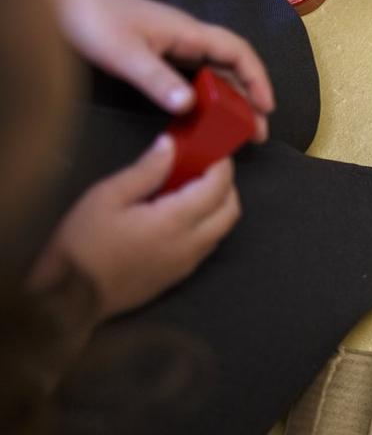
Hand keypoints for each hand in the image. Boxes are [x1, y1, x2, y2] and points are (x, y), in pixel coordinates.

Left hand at [24, 0, 273, 138]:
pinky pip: (195, 73)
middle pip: (231, 64)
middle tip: (256, 131)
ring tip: (237, 126)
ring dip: (230, 96)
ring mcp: (173, 43)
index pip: (237, 51)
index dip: (257, 78)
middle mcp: (187, 36)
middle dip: (249, 95)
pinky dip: (207, 93)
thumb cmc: (92, 20)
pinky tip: (203, 112)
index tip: (266, 108)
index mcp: (188, 32)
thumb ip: (157, 80)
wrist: (59, 0)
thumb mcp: (124, 54)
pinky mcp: (158, 51)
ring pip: (214, 69)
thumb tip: (189, 107)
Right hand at [26, 135, 240, 319]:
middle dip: (227, 186)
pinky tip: (181, 216)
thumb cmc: (82, 244)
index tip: (215, 151)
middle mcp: (190, 245)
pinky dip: (207, 226)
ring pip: (222, 231)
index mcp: (175, 222)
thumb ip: (146, 170)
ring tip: (192, 189)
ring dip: (218, 207)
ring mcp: (187, 265)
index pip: (218, 188)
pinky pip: (206, 246)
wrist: (68, 299)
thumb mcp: (107, 196)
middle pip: (231, 211)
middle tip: (206, 168)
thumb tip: (171, 146)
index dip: (222, 166)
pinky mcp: (178, 277)